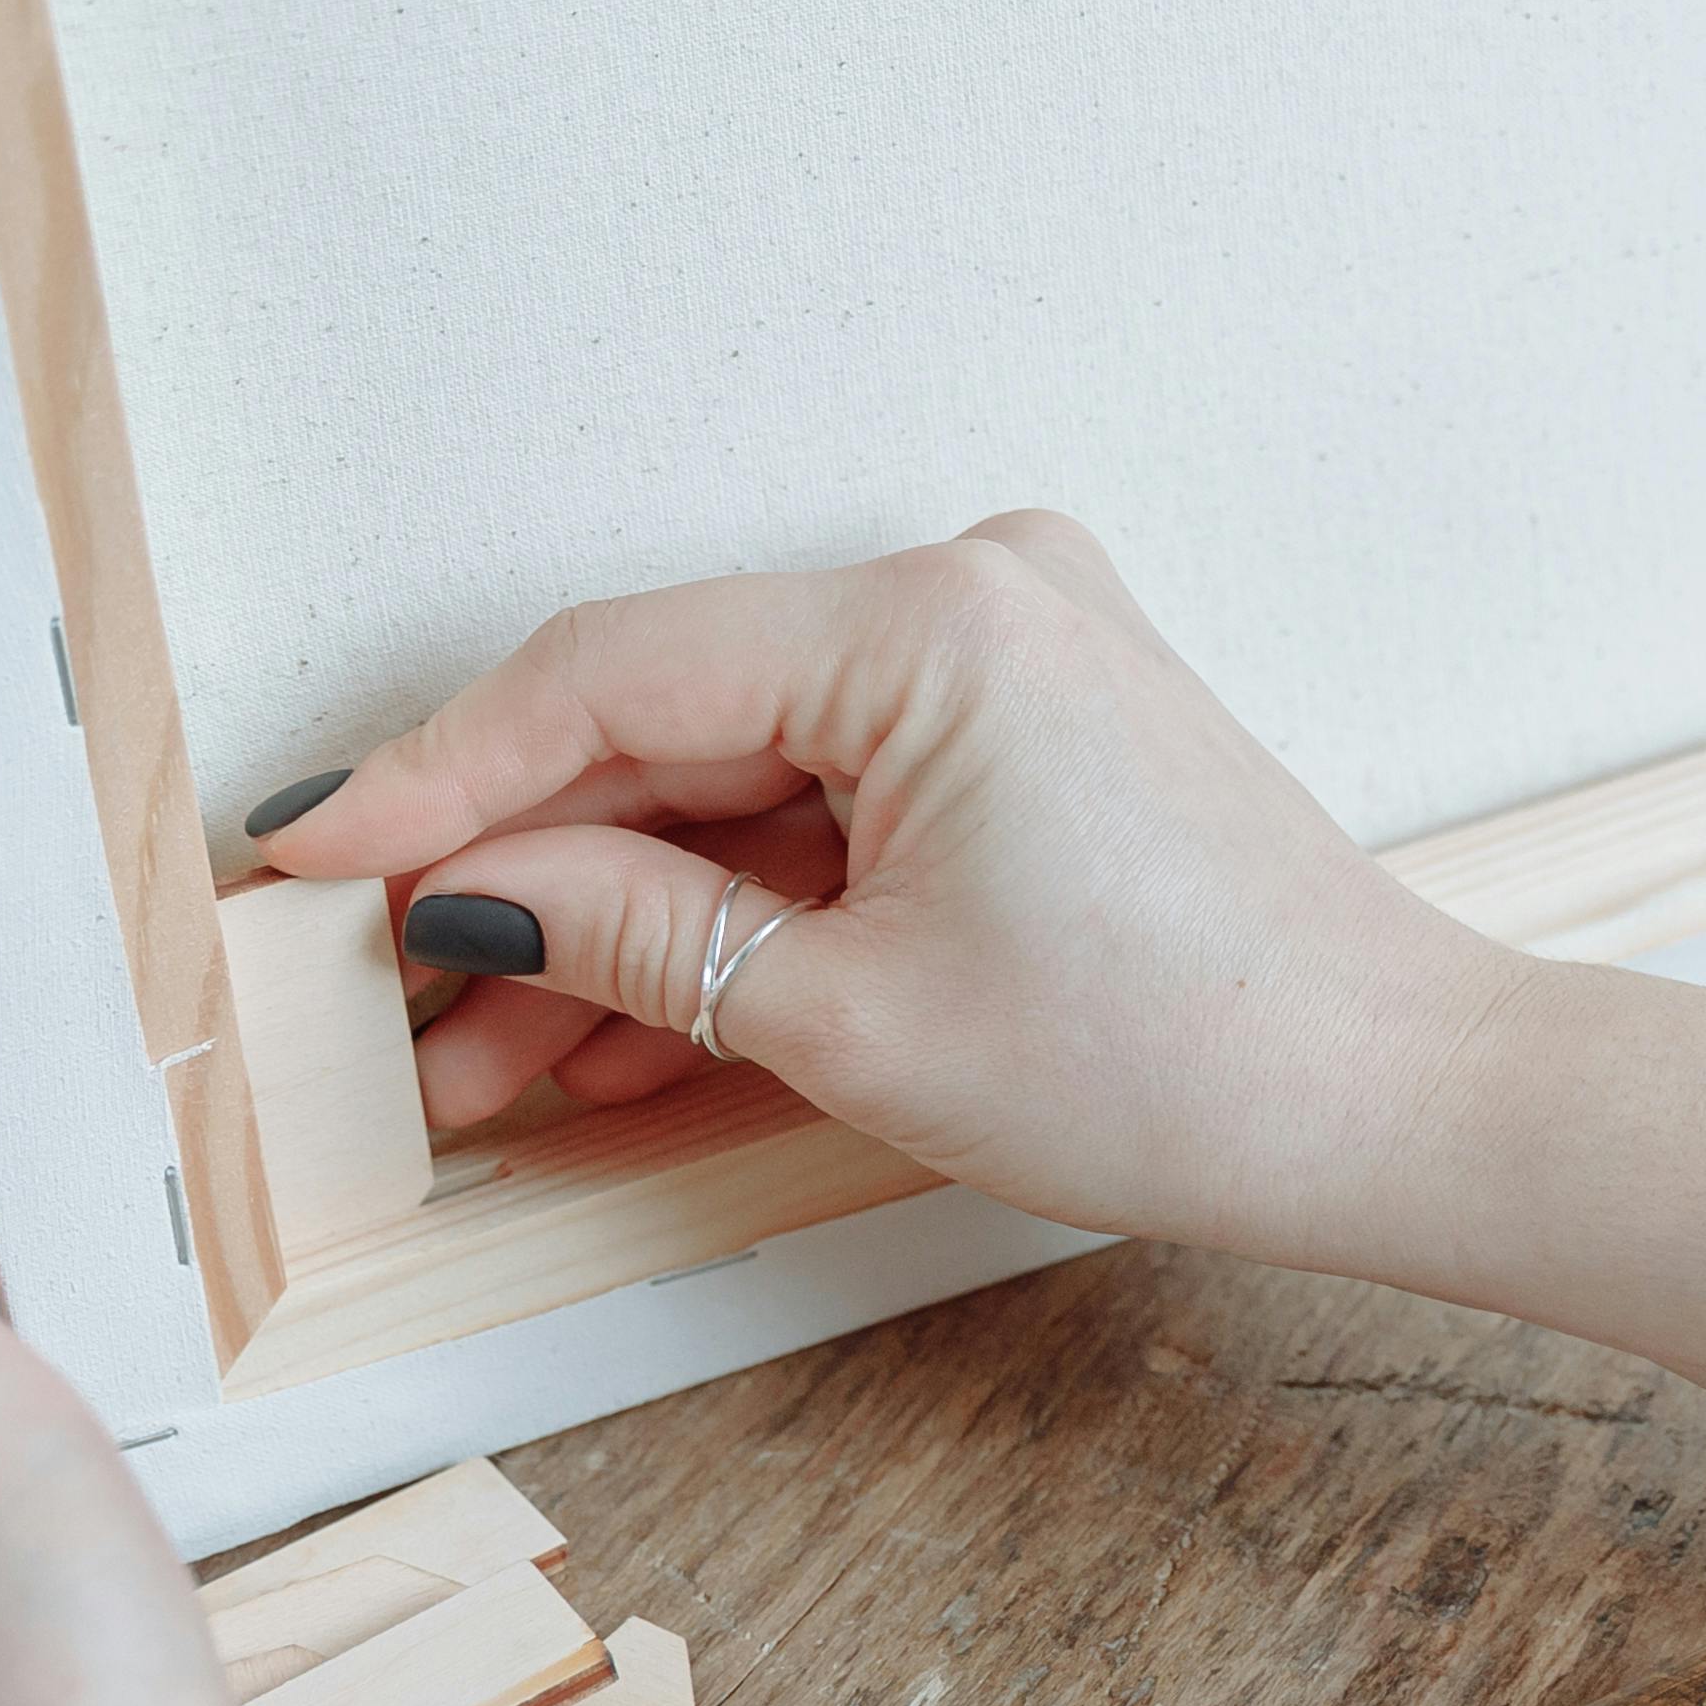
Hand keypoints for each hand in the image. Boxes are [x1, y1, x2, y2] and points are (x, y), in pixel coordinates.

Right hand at [261, 512, 1518, 1267]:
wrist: (1392, 1109)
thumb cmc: (1178, 1060)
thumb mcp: (850, 1016)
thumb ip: (634, 931)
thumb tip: (470, 895)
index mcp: (925, 622)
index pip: (609, 675)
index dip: (439, 778)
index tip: (313, 862)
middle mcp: (965, 596)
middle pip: (667, 730)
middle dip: (526, 885)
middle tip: (396, 1010)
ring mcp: (1001, 658)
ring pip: (737, 787)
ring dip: (618, 923)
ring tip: (490, 1064)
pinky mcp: (1023, 733)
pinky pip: (827, 811)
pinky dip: (733, 915)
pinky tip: (617, 1033)